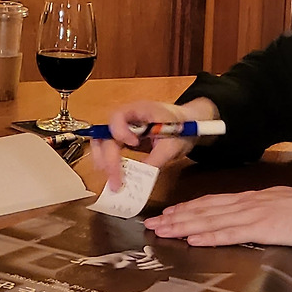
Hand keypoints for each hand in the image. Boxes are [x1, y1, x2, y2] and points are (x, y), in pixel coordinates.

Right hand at [88, 99, 209, 189]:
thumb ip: (157, 158)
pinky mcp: (124, 141)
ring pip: (103, 143)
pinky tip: (115, 177)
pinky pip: (111, 151)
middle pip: (105, 134)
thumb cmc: (183, 128)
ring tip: (112, 180)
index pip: (117, 117)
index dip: (120, 132)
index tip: (133, 144)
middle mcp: (126, 118)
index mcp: (139, 110)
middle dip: (107, 157)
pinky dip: (110, 164)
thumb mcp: (173, 144)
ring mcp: (124, 129)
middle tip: (114, 178)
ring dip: (104, 162)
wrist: (189, 125)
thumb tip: (142, 174)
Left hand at [144, 186, 291, 252]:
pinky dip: (208, 236)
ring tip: (162, 230)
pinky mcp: (263, 228)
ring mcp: (254, 214)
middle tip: (151, 223)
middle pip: (205, 209)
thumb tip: (250, 222)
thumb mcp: (284, 210)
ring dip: (183, 225)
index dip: (189, 207)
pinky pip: (230, 233)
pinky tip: (192, 240)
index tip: (168, 212)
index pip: (213, 201)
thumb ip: (265, 214)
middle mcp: (249, 202)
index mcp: (254, 198)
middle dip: (176, 216)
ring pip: (211, 219)